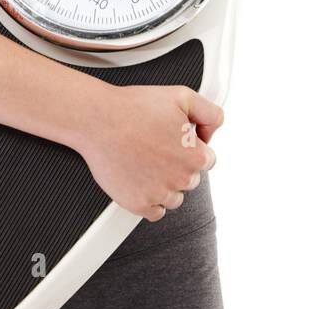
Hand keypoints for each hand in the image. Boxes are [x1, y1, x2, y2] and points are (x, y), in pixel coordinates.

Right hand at [79, 84, 222, 220]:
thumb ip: (210, 114)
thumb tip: (212, 133)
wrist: (97, 119)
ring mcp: (158, 194)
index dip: (190, 146)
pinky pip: (155, 212)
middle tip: (156, 146)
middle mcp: (180, 179)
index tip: (174, 139)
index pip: (206, 159)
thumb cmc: (134, 107)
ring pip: (174, 197)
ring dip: (165, 184)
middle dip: (177, 164)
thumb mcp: (182, 96)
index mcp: (194, 156)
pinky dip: (150, 200)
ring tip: (145, 161)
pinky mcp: (138, 204)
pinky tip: (140, 179)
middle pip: (190, 179)